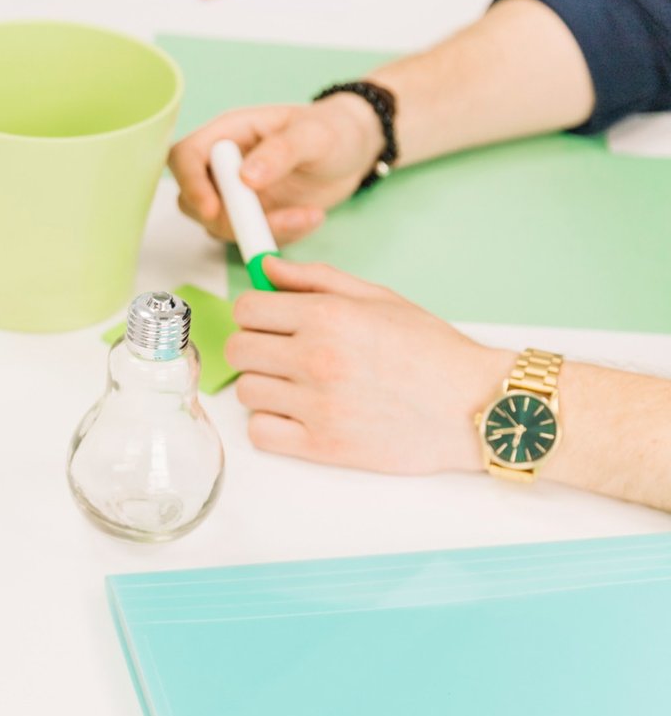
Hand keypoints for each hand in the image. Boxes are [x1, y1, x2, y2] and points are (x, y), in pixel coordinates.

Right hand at [167, 94, 384, 243]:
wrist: (356, 152)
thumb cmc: (333, 129)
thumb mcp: (314, 134)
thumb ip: (280, 152)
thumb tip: (245, 178)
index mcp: (228, 133)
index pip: (185, 156)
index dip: (190, 184)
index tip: (213, 209)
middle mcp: (223, 166)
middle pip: (192, 199)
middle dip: (224, 218)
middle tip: (268, 222)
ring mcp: (235, 195)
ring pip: (218, 226)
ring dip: (259, 232)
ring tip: (308, 216)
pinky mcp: (252, 218)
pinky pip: (249, 239)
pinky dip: (277, 238)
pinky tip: (310, 218)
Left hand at [225, 256, 512, 474]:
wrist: (476, 406)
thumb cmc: (432, 351)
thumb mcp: (378, 298)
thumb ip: (316, 279)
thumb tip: (267, 269)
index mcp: (329, 316)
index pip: (247, 309)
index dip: (255, 314)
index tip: (270, 322)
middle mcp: (317, 358)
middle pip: (238, 350)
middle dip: (256, 348)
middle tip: (283, 354)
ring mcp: (318, 405)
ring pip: (246, 391)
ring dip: (266, 387)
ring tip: (300, 386)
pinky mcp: (323, 447)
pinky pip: (260, 433)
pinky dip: (271, 425)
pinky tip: (298, 415)